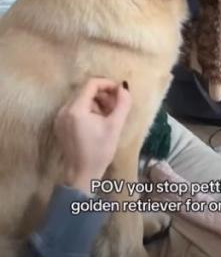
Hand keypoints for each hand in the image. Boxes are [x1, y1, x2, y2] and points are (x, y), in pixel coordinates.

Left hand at [55, 78, 132, 193]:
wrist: (83, 173)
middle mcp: (64, 110)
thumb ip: (122, 103)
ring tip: (109, 114)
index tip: (120, 91)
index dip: (108, 83)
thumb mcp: (115, 126)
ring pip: (81, 99)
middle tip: (117, 105)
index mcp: (76, 109)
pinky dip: (88, 109)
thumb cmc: (100, 150)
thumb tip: (124, 87)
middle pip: (85, 91)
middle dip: (103, 94)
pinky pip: (75, 109)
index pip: (91, 84)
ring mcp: (60, 117)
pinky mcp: (60, 124)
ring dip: (97, 102)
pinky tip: (98, 121)